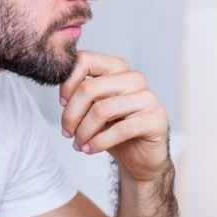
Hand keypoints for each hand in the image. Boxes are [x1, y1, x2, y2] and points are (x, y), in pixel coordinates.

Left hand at [58, 50, 169, 184]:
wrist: (139, 155)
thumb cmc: (112, 128)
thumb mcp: (91, 107)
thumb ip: (80, 93)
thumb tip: (61, 90)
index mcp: (117, 68)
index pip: (84, 60)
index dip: (67, 83)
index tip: (62, 103)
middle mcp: (133, 78)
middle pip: (89, 89)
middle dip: (71, 115)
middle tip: (67, 133)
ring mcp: (147, 98)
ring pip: (101, 110)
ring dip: (83, 131)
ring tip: (78, 144)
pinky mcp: (156, 119)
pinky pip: (120, 130)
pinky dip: (99, 142)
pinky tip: (90, 149)